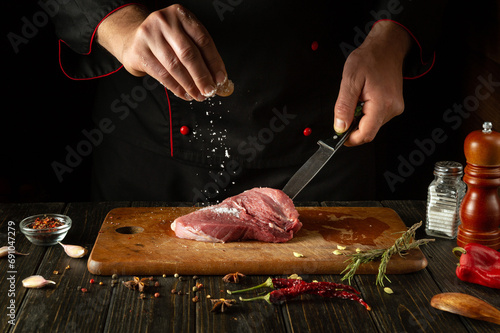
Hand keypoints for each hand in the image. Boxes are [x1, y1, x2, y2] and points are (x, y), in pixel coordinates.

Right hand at [97, 4, 226, 101]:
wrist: (134, 39)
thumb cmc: (166, 40)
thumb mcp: (183, 37)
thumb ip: (201, 53)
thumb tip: (218, 79)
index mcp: (181, 14)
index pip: (203, 40)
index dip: (214, 62)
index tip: (221, 79)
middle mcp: (164, 22)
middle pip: (189, 53)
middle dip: (202, 76)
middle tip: (210, 90)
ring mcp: (149, 35)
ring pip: (175, 66)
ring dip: (190, 85)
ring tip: (198, 95)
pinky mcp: (139, 51)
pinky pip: (162, 74)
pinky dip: (176, 87)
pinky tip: (185, 94)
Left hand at [334, 21, 411, 145]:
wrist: (386, 48)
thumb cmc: (369, 59)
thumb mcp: (350, 80)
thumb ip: (344, 106)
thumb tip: (340, 127)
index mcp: (382, 103)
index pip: (366, 134)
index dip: (350, 139)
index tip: (339, 135)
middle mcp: (392, 109)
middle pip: (368, 131)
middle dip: (353, 125)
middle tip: (347, 107)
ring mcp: (395, 108)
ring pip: (371, 125)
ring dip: (359, 118)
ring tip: (358, 97)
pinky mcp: (394, 106)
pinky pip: (376, 118)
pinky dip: (366, 113)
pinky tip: (364, 97)